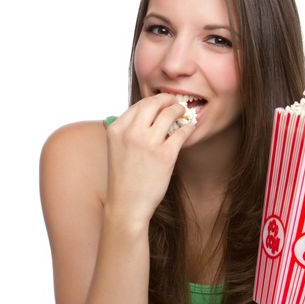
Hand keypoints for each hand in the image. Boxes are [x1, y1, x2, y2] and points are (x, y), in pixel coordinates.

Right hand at [104, 93, 195, 226]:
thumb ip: (126, 131)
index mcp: (116, 129)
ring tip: (184, 112)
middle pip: (153, 103)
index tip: (160, 103)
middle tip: (175, 102)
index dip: (152, 101)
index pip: (138, 104)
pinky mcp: (165, 155)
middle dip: (167, 99)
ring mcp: (148, 143)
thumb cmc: (123, 178)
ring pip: (169, 113)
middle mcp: (131, 133)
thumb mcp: (115, 149)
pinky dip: (188, 126)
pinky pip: (181, 132)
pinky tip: (189, 127)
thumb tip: (145, 115)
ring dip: (179, 110)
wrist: (126, 205)